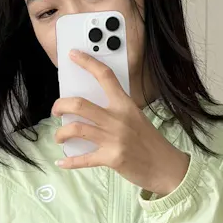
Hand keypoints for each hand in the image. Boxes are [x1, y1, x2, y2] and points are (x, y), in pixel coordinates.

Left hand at [52, 50, 189, 195]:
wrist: (165, 167)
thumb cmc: (150, 142)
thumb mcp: (136, 118)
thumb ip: (116, 112)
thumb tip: (89, 111)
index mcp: (125, 105)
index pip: (105, 76)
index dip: (87, 62)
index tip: (73, 55)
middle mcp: (118, 119)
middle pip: (79, 105)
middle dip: (60, 106)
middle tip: (57, 111)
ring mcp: (114, 139)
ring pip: (76, 129)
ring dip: (61, 133)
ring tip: (60, 136)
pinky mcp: (111, 158)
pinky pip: (83, 159)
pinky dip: (69, 162)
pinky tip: (61, 162)